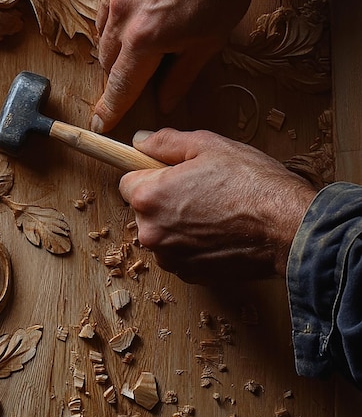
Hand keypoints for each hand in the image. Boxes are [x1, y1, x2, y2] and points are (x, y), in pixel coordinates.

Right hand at [93, 0, 300, 132]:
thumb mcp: (208, 43)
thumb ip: (180, 77)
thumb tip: (165, 103)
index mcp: (145, 37)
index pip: (120, 83)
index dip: (109, 107)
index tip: (98, 122)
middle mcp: (122, 10)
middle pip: (105, 56)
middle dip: (117, 68)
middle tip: (135, 67)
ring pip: (102, 24)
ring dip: (116, 35)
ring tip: (142, 27)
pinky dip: (118, 3)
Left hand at [119, 129, 316, 283]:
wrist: (290, 230)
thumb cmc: (253, 185)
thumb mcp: (208, 145)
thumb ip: (164, 142)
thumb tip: (139, 141)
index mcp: (148, 196)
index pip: (126, 182)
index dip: (148, 174)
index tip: (168, 173)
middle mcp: (151, 231)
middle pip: (143, 210)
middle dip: (163, 199)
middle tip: (200, 190)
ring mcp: (169, 257)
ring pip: (162, 233)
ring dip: (177, 223)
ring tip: (214, 211)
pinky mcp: (189, 274)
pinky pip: (179, 252)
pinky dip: (192, 244)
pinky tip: (219, 231)